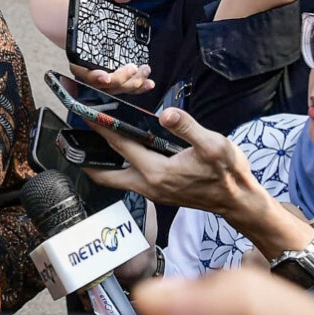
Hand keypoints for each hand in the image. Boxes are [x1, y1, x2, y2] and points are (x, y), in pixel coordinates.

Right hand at [69, 0, 155, 95]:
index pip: (81, 70)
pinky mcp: (111, 74)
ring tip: (145, 74)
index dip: (93, 76)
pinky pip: (121, 86)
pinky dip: (135, 87)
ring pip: (112, 89)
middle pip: (101, 84)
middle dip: (119, 80)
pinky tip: (148, 83)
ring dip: (130, 86)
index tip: (105, 76)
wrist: (80, 18)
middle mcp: (86, 66)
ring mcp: (99, 73)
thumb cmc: (87, 11)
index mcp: (77, 50)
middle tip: (133, 68)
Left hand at [82, 107, 260, 219]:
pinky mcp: (159, 192)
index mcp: (157, 172)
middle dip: (88, 157)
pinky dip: (120, 166)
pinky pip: (130, 179)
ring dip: (103, 163)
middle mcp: (149, 185)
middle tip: (74, 140)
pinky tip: (124, 152)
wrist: (239, 201)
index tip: (84, 113)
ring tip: (93, 143)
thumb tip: (165, 113)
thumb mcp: (213, 145)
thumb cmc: (228, 174)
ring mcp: (153, 191)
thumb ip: (187, 127)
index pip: (120, 146)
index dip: (101, 128)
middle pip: (106, 174)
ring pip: (117, 178)